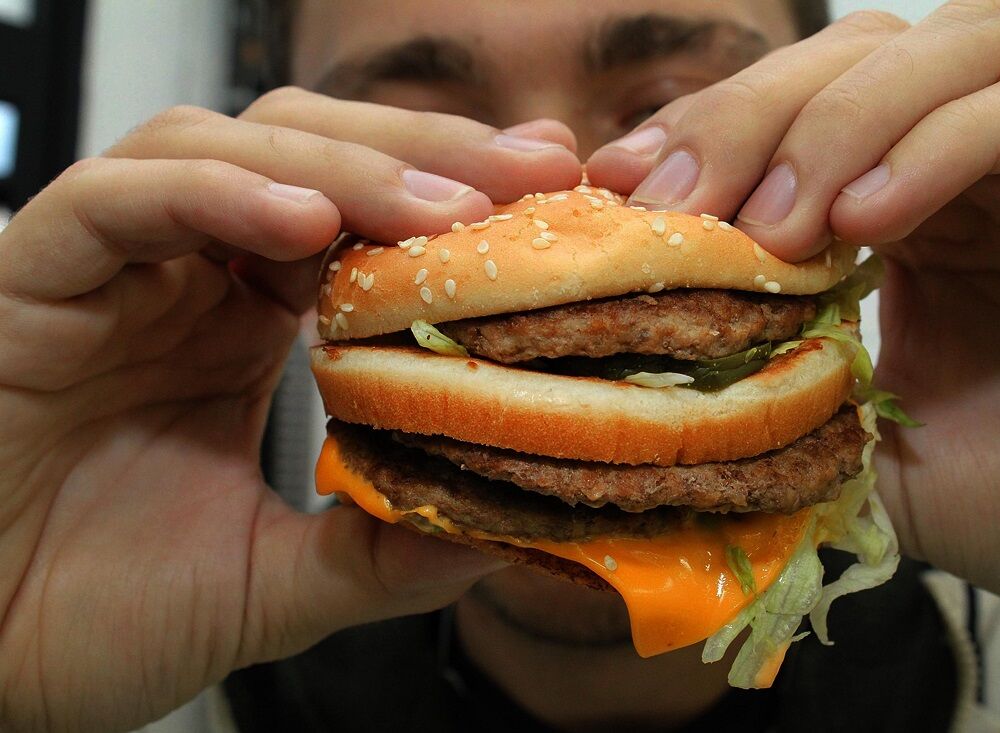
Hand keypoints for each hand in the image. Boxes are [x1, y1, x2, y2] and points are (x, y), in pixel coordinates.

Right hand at [0, 88, 581, 730]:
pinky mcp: (33, 279)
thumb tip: (504, 531)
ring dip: (341, 164)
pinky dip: (212, 195)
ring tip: (438, 208)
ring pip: (223, 148)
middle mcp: (187, 278)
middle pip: (311, 152)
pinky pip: (115, 200)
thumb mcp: (273, 584)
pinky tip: (301, 220)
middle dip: (425, 153)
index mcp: (248, 324)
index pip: (361, 217)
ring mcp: (113, 270)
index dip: (455, 197)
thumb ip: (377, 552)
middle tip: (531, 170)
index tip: (555, 193)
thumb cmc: (97, 614)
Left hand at [587, 1, 999, 606]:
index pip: (796, 107)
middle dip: (754, 116)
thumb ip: (783, 401)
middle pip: (858, 51)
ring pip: (954, 47)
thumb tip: (654, 381)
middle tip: (683, 204)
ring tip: (782, 228)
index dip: (705, 130)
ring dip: (845, 124)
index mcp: (910, 200)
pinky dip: (950, 141)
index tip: (623, 186)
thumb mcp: (867, 448)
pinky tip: (876, 219)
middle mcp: (982, 155)